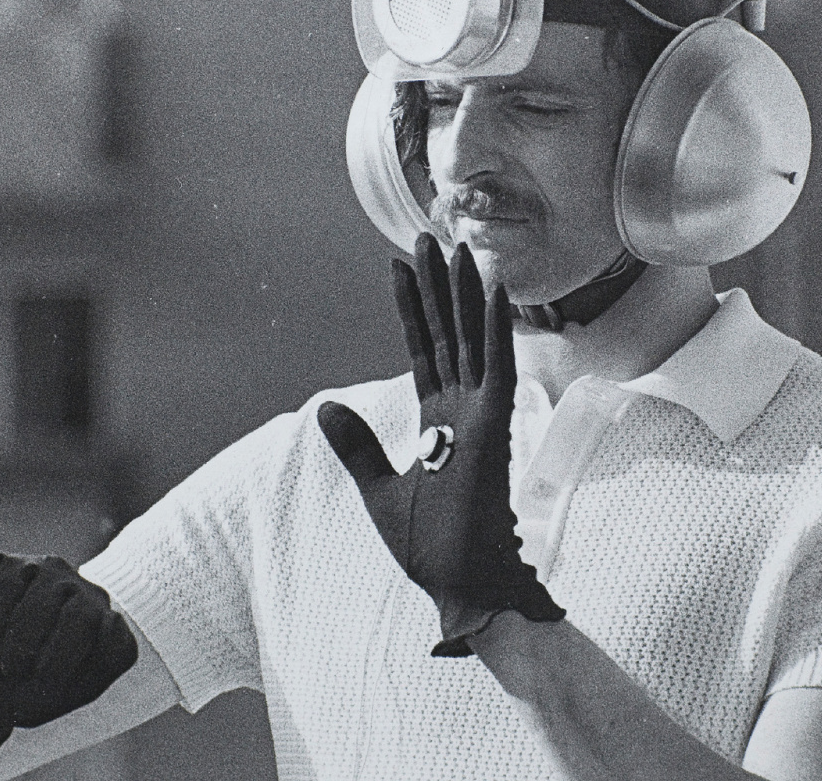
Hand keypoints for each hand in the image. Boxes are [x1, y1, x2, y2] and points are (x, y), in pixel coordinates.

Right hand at [0, 550, 138, 761]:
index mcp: (91, 605)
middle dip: (18, 649)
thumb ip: (112, 656)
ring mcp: (21, 565)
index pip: (83, 617)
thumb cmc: (33, 690)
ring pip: (4, 584)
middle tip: (8, 673)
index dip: (55, 657)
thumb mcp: (78, 687)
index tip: (40, 679)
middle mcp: (62, 576)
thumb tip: (112, 617)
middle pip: (44, 600)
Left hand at [319, 234, 564, 656]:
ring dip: (463, 290)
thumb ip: (358, 447)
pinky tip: (490, 288)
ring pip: (470, 336)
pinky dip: (492, 325)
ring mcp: (482, 414)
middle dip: (436, 284)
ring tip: (455, 244)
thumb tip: (324, 407)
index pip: (420, 349)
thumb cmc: (433, 549)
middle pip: (446, 331)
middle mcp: (462, 409)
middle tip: (429, 235)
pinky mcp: (497, 424)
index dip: (410, 308)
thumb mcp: (380, 491)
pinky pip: (495, 363)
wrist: (465, 587)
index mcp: (438, 423)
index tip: (398, 265)